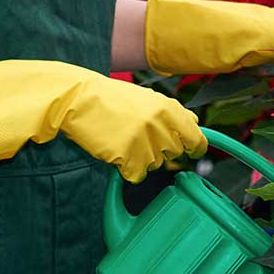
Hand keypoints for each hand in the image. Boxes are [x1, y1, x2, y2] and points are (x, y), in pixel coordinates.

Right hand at [0, 60, 206, 181]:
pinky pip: (136, 176)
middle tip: (139, 139)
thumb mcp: (146, 98)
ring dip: (141, 159)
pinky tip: (114, 150)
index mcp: (169, 109)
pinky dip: (126, 169)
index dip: (195, 148)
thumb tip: (196, 125)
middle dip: (161, 151)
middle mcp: (161, 126)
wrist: (77, 100)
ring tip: (122, 139)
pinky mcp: (129, 159)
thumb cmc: (109, 98)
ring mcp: (146, 143)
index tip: (193, 153)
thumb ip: (171, 114)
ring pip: (155, 166)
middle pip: (174, 154)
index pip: (196, 138)